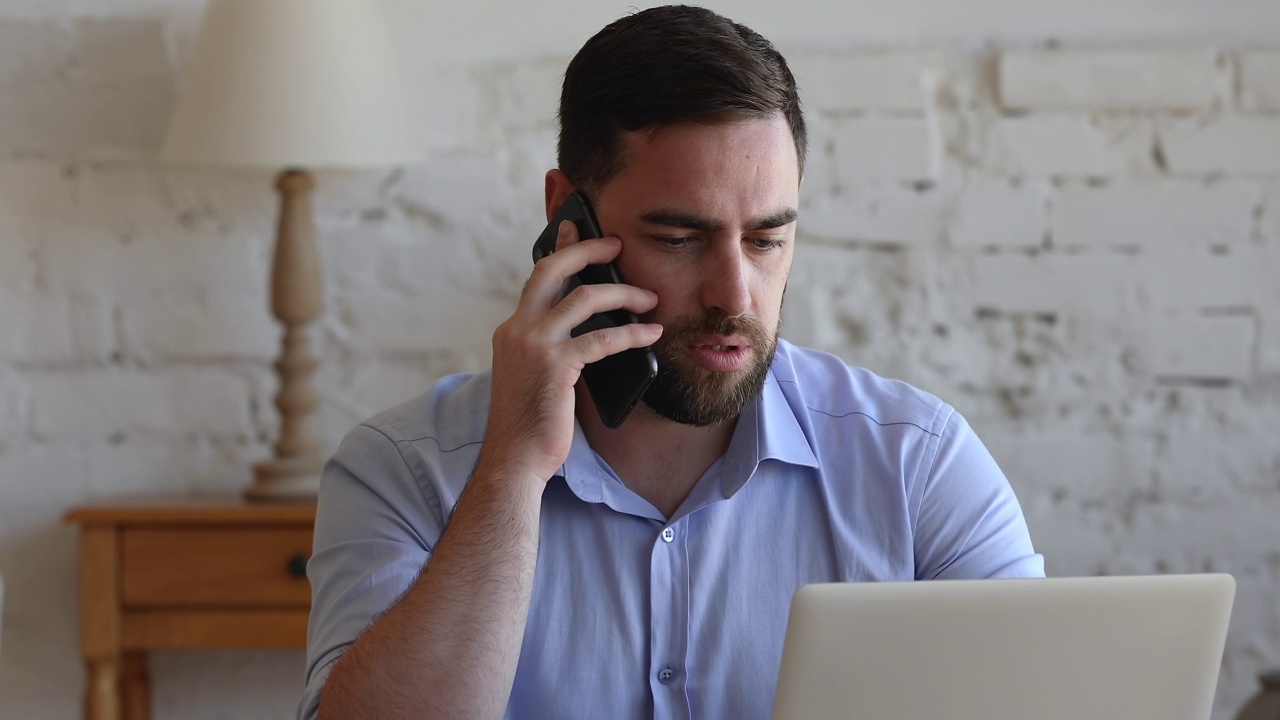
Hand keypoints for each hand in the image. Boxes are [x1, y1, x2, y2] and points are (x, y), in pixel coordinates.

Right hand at [477, 220, 662, 486]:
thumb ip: (553, 349)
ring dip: (623, 294)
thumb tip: (590, 333)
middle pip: (553, 270)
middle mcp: (517, 329)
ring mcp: (533, 345)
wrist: (514, 460)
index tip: (574, 227)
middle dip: (587, 250)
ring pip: (584, 298)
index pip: (537, 279)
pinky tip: (651, 335)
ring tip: (650, 298)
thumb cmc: (531, 425)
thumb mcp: (537, 377)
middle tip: (617, 244)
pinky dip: (632, 333)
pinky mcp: (554, 365)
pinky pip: (602, 338)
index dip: (559, 250)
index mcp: (512, 330)